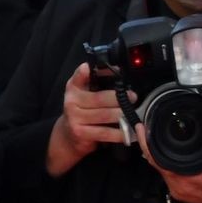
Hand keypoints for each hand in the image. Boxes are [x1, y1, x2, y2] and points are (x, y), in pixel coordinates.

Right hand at [46, 62, 130, 176]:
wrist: (69, 134)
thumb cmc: (84, 110)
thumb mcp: (87, 92)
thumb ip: (98, 79)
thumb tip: (118, 69)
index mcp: (74, 87)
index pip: (79, 77)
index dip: (84, 72)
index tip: (88, 68)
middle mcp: (71, 102)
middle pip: (99, 98)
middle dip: (119, 98)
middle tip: (132, 97)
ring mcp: (75, 118)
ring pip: (104, 115)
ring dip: (122, 115)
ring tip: (131, 114)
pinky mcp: (80, 133)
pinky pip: (104, 132)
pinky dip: (118, 133)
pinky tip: (126, 131)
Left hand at [136, 124, 201, 202]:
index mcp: (189, 171)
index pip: (158, 155)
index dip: (147, 141)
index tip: (142, 128)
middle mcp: (179, 183)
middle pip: (154, 162)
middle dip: (148, 145)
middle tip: (145, 130)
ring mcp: (177, 190)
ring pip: (160, 169)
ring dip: (157, 155)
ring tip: (154, 139)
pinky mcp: (179, 193)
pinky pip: (166, 176)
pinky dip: (165, 164)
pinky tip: (167, 156)